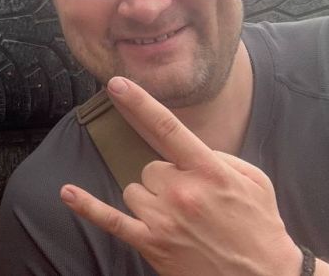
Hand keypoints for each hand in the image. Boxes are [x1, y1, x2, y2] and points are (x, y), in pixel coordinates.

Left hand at [60, 76, 301, 275]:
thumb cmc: (260, 227)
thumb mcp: (255, 180)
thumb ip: (219, 157)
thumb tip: (187, 150)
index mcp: (209, 171)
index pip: (167, 128)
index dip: (139, 103)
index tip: (116, 84)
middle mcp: (182, 192)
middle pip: (150, 167)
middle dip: (166, 179)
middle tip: (193, 202)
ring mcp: (164, 219)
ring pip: (135, 190)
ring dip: (151, 200)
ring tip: (181, 219)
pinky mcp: (152, 244)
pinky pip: (111, 220)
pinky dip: (88, 207)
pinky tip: (67, 193)